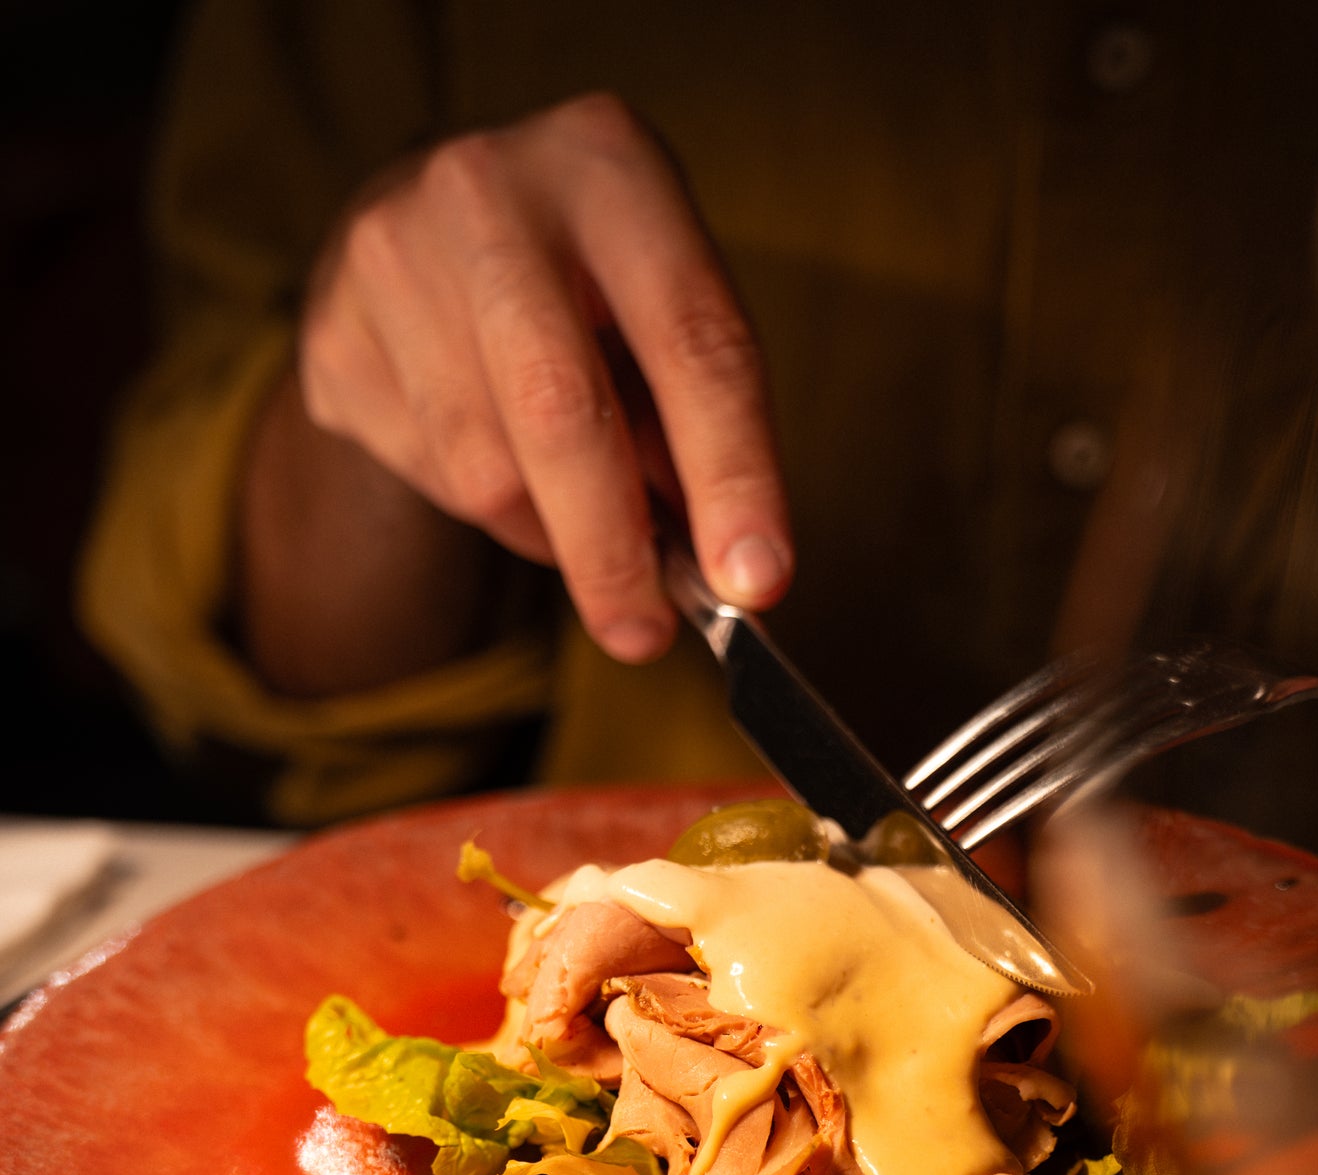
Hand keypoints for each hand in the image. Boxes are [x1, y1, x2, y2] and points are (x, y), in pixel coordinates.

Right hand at [297, 92, 791, 662]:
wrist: (427, 227)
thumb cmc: (583, 286)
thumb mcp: (660, 315)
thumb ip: (692, 425)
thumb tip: (726, 571)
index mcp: (609, 167)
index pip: (693, 342)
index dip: (733, 474)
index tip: (756, 581)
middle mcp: (490, 192)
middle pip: (559, 411)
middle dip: (611, 549)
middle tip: (644, 635)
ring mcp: (390, 257)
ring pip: (485, 470)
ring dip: (548, 529)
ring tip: (572, 498)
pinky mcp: (332, 335)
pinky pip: (428, 479)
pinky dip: (486, 509)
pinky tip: (493, 449)